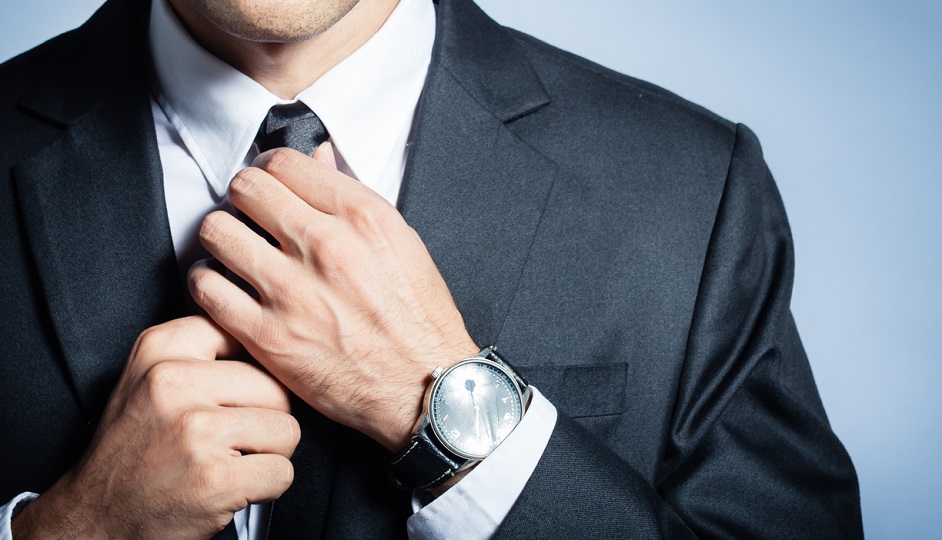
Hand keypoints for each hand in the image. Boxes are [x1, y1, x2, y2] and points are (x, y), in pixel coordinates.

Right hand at [11, 316, 298, 538]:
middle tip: (230, 438)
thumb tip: (267, 339)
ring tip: (229, 461)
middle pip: (276, 386)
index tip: (233, 392)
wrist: (97, 518)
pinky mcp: (216, 478)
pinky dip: (266, 487)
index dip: (253, 368)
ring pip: (287, 429)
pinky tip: (231, 486)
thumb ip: (201, 350)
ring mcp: (197, 431)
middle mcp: (175, 383)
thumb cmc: (134, 449)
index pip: (244, 334)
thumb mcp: (148, 378)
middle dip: (266, 418)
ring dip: (269, 454)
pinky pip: (282, 471)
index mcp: (159, 350)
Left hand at [188, 144, 477, 450]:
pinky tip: (224, 287)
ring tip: (233, 252)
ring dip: (221, 237)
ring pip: (216, 231)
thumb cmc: (417, 318)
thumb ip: (352, 197)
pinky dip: (207, 282)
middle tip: (248, 217)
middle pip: (245, 188)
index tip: (269, 186)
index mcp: (361, 216)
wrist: (425, 387)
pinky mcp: (269, 336)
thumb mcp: (400, 242)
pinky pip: (206, 288)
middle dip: (242, 198)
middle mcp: (325, 245)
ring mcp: (293, 291)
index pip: (284, 162)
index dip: (269, 170)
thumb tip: (316, 158)